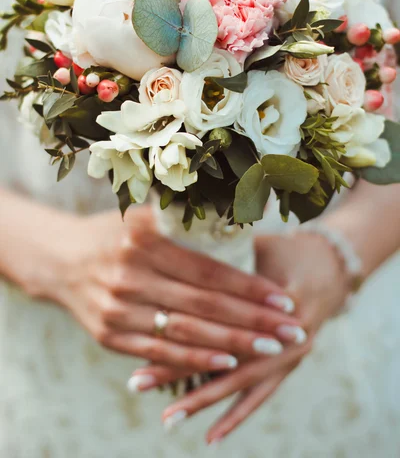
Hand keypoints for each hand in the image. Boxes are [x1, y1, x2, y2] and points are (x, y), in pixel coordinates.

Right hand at [37, 205, 302, 371]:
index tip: (283, 299)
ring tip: (271, 349)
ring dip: (233, 344)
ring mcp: (116, 308)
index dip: (249, 287)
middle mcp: (129, 274)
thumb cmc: (115, 233)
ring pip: (186, 332)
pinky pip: (158, 353)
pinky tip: (226, 363)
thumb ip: (185, 215)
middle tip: (292, 331)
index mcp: (144, 239)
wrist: (60, 259)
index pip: (208, 269)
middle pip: (204, 303)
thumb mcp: (143, 215)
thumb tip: (240, 209)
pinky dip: (194, 361)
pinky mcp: (108, 335)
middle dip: (253, 320)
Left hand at [132, 230, 347, 439]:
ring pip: (239, 382)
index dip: (181, 329)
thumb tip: (171, 236)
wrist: (330, 267)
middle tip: (137, 382)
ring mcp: (292, 353)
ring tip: (168, 417)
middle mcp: (288, 333)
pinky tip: (211, 436)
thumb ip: (223, 248)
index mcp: (281, 297)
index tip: (140, 339)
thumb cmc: (285, 250)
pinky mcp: (289, 365)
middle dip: (179, 370)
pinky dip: (236, 416)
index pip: (222, 317)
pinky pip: (260, 396)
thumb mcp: (259, 244)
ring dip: (202, 398)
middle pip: (227, 357)